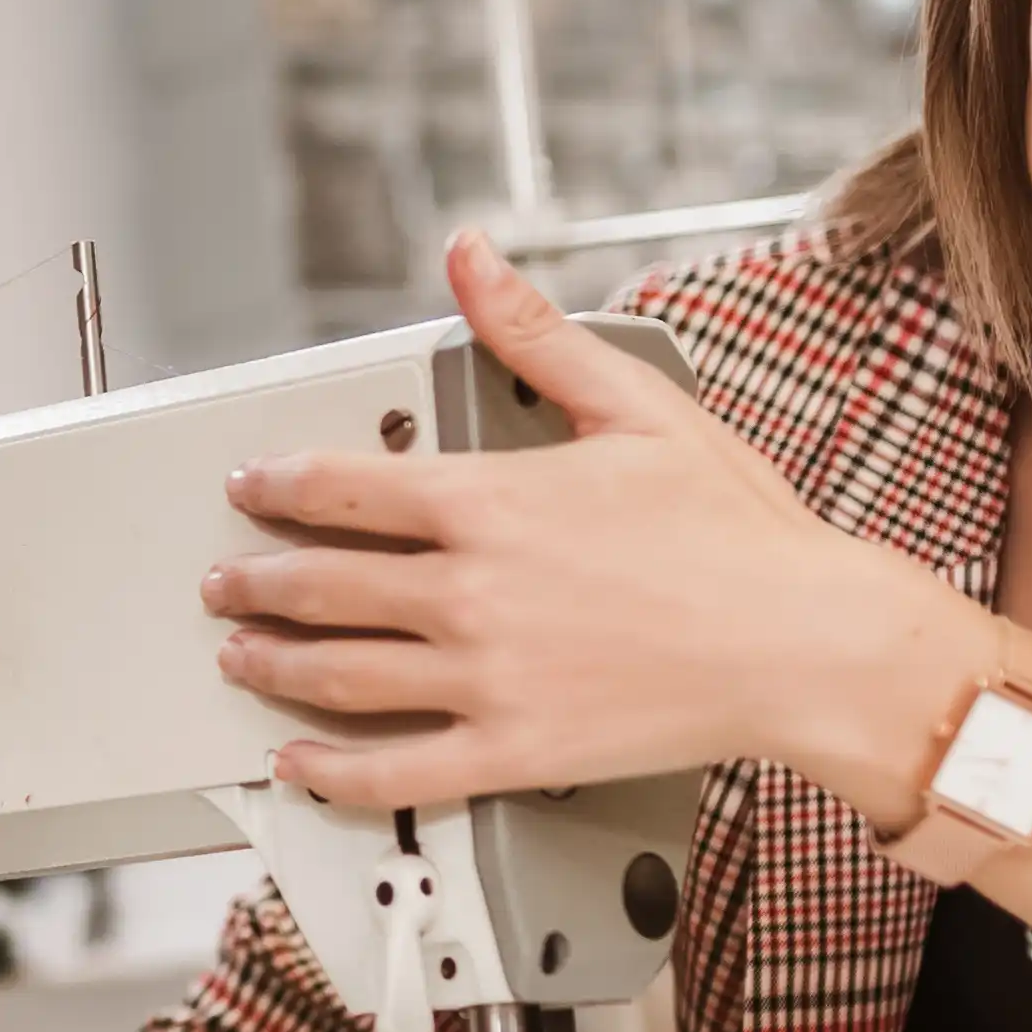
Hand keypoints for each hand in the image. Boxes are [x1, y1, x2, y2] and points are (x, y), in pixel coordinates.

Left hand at [208, 233, 961, 817]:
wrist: (806, 642)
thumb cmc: (738, 533)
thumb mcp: (636, 403)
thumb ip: (534, 333)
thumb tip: (472, 259)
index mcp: (491, 501)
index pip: (342, 488)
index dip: (277, 487)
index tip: (249, 490)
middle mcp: (471, 591)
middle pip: (323, 585)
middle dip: (256, 581)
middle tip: (225, 581)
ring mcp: (485, 677)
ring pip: (339, 674)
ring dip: (273, 664)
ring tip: (240, 656)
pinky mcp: (512, 750)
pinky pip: (397, 770)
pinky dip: (332, 771)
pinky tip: (300, 764)